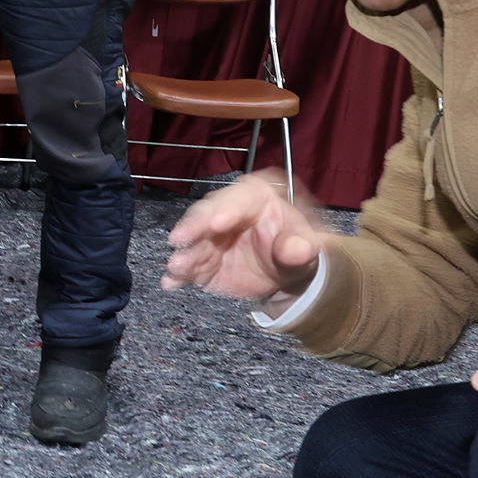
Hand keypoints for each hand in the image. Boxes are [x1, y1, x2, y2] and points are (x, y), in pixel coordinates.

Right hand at [160, 171, 323, 301]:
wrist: (285, 271)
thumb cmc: (295, 245)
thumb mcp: (307, 244)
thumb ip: (300, 246)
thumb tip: (296, 249)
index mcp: (255, 196)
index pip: (238, 198)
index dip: (226, 209)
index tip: (216, 223)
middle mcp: (226, 210)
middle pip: (206, 213)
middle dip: (193, 227)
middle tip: (180, 239)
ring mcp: (210, 235)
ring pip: (192, 240)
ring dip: (184, 254)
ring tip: (176, 267)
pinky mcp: (201, 259)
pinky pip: (188, 266)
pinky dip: (178, 275)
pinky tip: (171, 282)